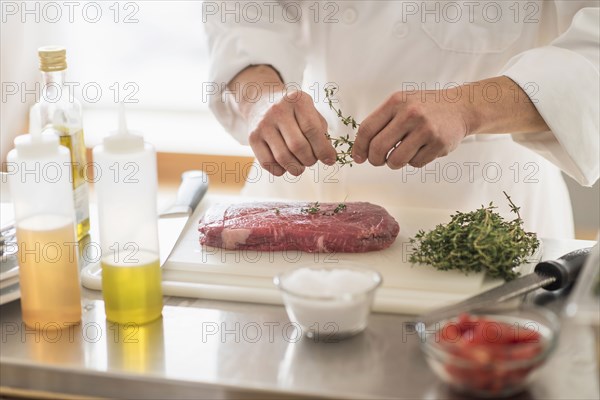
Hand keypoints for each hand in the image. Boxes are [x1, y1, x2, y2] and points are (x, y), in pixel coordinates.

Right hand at [246, 90, 336, 175]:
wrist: (261, 101)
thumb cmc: (293, 111)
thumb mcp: (310, 110)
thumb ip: (321, 131)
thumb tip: (328, 157)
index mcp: (297, 101)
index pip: (312, 130)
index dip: (323, 149)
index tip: (330, 160)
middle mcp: (278, 111)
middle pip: (298, 146)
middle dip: (310, 160)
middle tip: (312, 160)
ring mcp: (263, 125)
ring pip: (283, 158)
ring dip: (297, 168)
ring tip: (301, 165)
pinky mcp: (252, 138)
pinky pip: (268, 164)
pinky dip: (281, 170)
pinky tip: (285, 165)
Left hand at [352, 88, 469, 168]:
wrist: (460, 106)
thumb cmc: (425, 107)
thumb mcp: (401, 103)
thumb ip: (381, 121)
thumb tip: (361, 150)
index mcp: (396, 102)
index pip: (367, 129)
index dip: (359, 147)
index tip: (358, 157)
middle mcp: (410, 114)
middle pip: (378, 148)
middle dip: (374, 160)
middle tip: (378, 160)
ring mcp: (425, 129)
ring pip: (395, 160)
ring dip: (394, 163)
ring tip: (401, 154)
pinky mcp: (438, 144)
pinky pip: (415, 163)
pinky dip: (414, 161)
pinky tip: (421, 149)